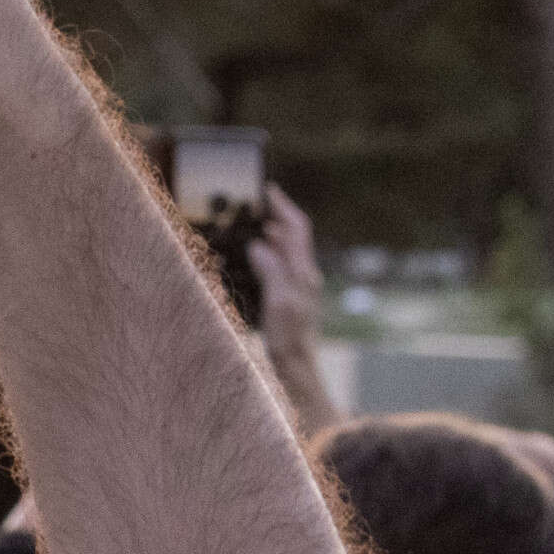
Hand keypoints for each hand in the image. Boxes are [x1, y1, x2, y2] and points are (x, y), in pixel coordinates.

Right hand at [255, 190, 324, 359]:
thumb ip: (272, 270)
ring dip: (270, 233)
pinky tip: (254, 254)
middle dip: (275, 216)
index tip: (268, 190)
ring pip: (286, 249)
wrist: (296, 363)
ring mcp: (297, 285)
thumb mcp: (279, 300)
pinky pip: (279, 263)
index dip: (283, 207)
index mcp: (303, 272)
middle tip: (252, 203)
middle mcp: (304, 274)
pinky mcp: (289, 294)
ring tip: (249, 224)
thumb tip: (259, 244)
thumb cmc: (288, 335)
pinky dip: (267, 251)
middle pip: (293, 236)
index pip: (296, 229)